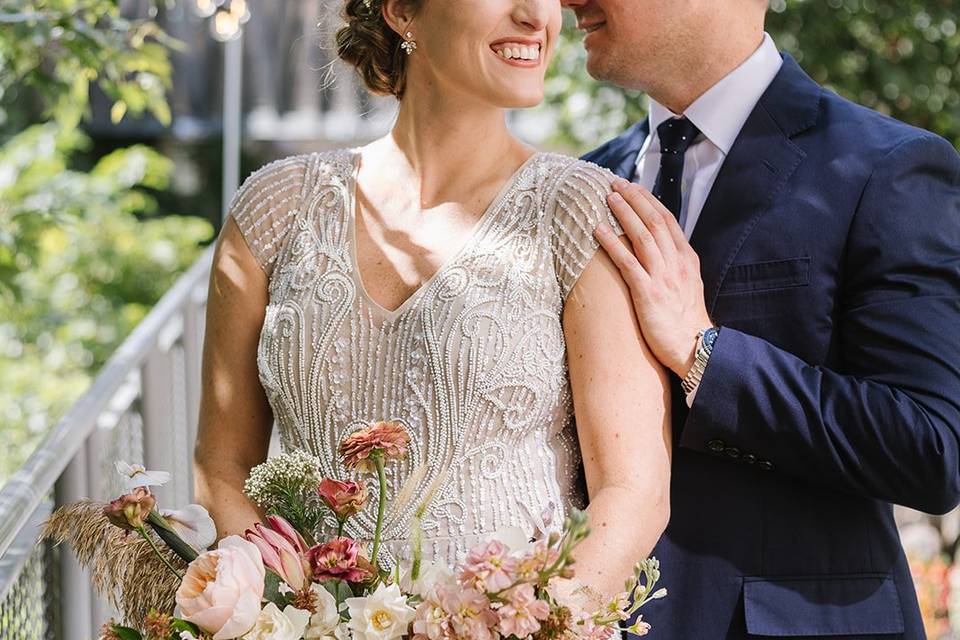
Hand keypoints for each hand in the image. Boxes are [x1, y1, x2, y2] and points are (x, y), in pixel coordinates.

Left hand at [594, 179, 712, 377]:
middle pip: (654, 221)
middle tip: (615, 184)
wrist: (694, 347)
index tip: (633, 187)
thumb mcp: (688, 285)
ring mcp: (663, 277)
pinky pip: (627, 262)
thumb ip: (675, 264)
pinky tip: (598, 230)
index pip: (667, 221)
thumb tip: (658, 248)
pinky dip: (612, 243)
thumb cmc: (686, 320)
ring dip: (624, 213)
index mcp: (687, 259)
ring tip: (608, 197)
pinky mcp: (648, 292)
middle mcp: (676, 263)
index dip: (649, 201)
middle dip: (634, 199)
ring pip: (642, 235)